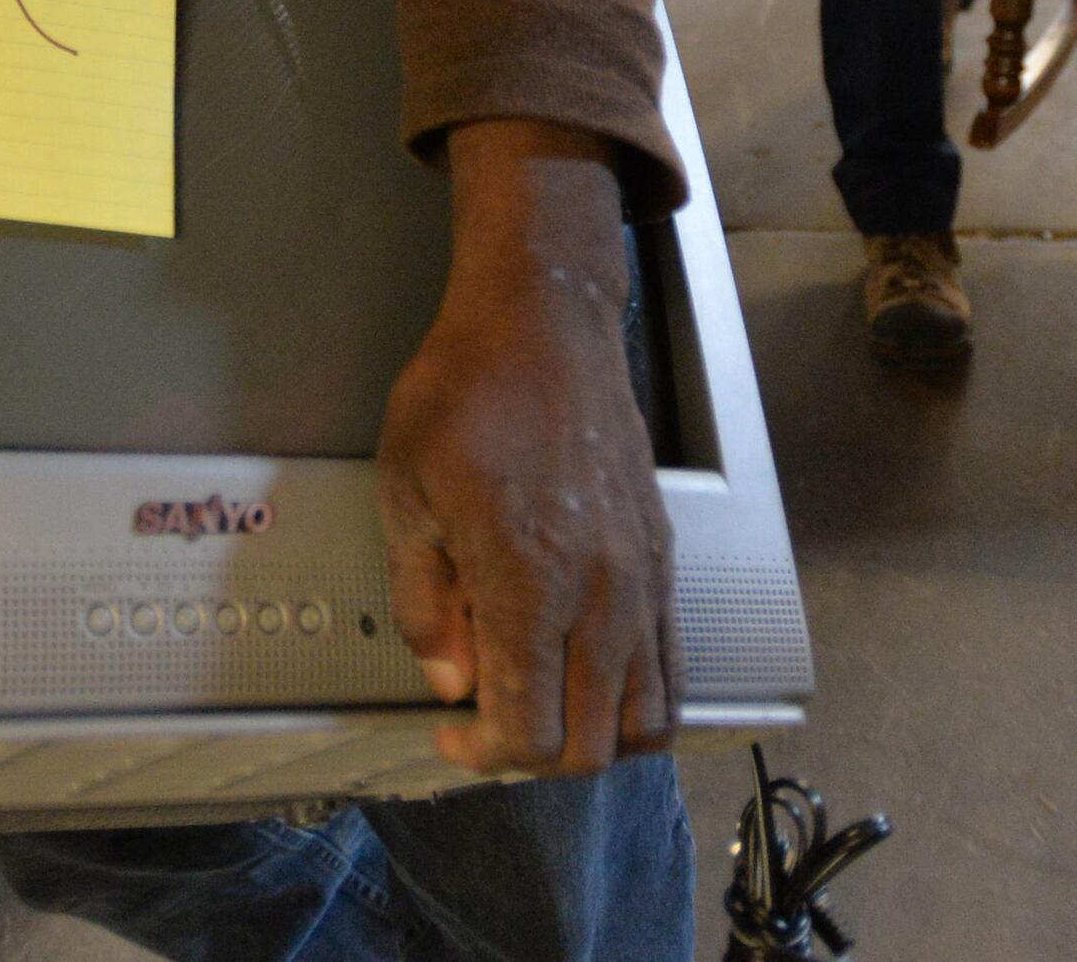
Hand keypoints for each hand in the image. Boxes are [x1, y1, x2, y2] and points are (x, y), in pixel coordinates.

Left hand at [380, 120, 679, 774]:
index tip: (450, 734)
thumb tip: (451, 680)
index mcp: (532, 580)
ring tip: (540, 698)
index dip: (483, 755)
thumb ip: (424, 603)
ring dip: (593, 731)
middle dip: (534, 753)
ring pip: (649, 716)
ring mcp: (642, 577)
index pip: (532, 731)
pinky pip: (672, 663)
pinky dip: (636, 693)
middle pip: (595, 743)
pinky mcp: (662, 557)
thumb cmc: (467, 392)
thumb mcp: (405, 494)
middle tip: (486, 721)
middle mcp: (603, 592)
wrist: (544, 322)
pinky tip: (583, 667)